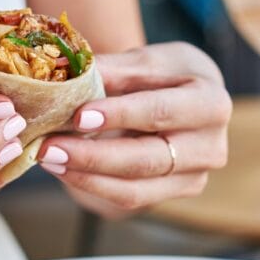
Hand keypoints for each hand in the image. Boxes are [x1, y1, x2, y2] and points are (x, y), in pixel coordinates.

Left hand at [36, 42, 230, 217]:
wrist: (186, 97)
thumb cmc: (164, 74)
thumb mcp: (144, 61)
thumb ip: (111, 70)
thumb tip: (67, 76)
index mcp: (211, 103)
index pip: (162, 112)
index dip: (120, 116)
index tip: (79, 117)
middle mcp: (211, 147)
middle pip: (147, 159)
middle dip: (93, 156)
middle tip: (48, 147)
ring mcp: (194, 177)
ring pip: (135, 188)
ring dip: (85, 176)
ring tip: (48, 158)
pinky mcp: (173, 193)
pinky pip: (129, 198)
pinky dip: (92, 185)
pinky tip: (63, 169)